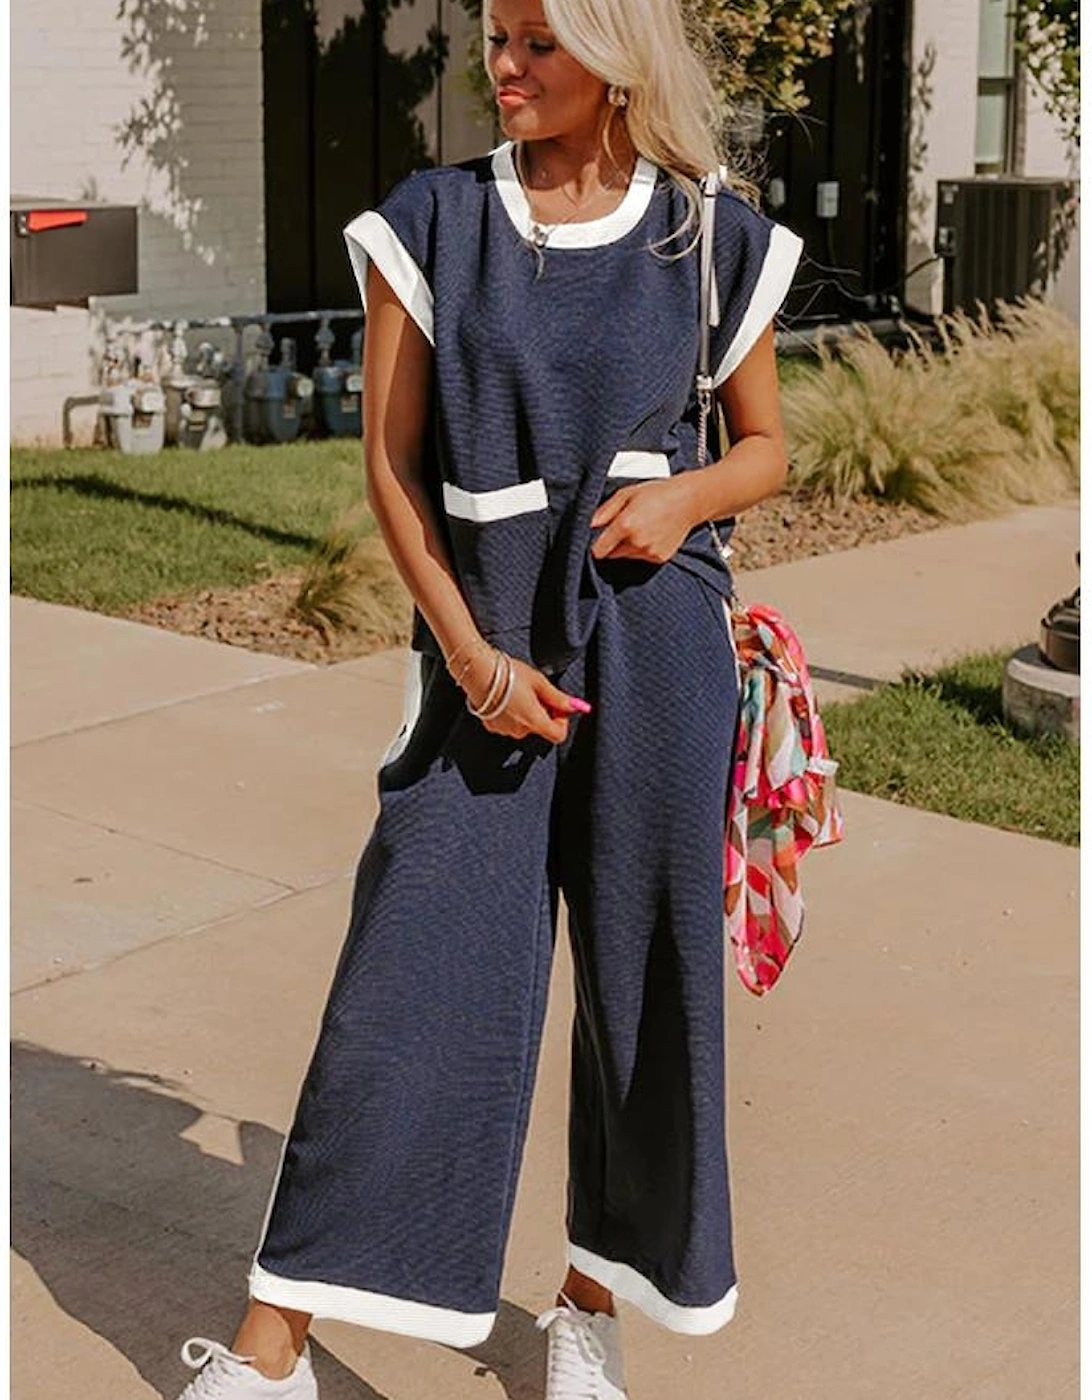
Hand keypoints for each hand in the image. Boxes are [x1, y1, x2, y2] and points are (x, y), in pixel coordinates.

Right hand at [462, 649, 588, 744]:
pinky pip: (508, 723)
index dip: (562, 721)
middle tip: (537, 691)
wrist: (476, 672)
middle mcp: (520, 731)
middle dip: (543, 712)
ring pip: (524, 725)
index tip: (557, 706)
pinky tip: (505, 696)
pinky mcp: (491, 726)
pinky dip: (511, 713)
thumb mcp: (538, 682)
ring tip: (518, 691)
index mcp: (534, 721)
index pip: (558, 735)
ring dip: (526, 712)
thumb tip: (575, 706)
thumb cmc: (507, 673)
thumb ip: (558, 697)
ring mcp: (504, 730)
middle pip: (540, 728)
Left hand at [589, 478, 696, 563]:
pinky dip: (642, 549)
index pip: (598, 550)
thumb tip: (588, 525)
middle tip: (623, 527)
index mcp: (625, 525)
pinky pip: (641, 557)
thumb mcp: (626, 493)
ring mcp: (649, 552)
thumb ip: (604, 511)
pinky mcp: (659, 558)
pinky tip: (651, 533)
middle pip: (611, 554)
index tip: (597, 538)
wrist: (688, 500)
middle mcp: (637, 542)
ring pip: (626, 556)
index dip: (596, 544)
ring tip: (640, 527)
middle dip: (612, 543)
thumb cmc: (657, 492)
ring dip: (627, 546)